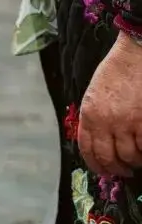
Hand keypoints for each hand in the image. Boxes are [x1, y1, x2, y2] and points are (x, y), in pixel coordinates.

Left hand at [78, 33, 141, 175]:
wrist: (136, 52)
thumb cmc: (116, 69)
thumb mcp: (94, 94)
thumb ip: (94, 117)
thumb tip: (99, 140)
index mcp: (89, 115)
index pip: (87, 150)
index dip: (96, 165)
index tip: (104, 171)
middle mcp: (105, 122)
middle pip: (108, 157)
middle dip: (116, 168)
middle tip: (124, 171)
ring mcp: (126, 122)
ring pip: (128, 155)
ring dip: (134, 161)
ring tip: (137, 161)